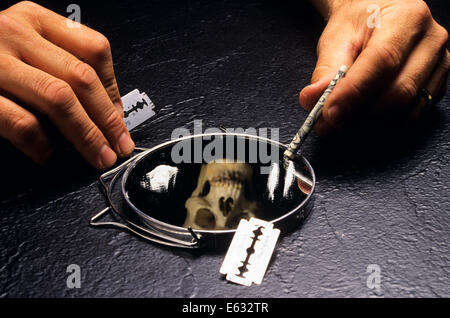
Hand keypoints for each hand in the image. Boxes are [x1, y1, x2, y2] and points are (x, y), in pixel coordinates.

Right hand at [0, 1, 133, 168]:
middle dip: (107, 120)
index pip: (95, 49)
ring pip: (58, 99)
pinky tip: (47, 154)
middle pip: (82, 77)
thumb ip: (58, 64)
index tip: (118, 118)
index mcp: (34, 19)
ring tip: (97, 156)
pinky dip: (40, 143)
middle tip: (118, 146)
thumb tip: (105, 109)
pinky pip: (20, 121)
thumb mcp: (23, 45)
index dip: (113, 90)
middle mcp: (14, 32)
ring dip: (86, 135)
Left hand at [301, 0, 448, 133]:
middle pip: (398, 90)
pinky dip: (384, 122)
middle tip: (327, 123)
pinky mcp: (437, 83)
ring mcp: (440, 63)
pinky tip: (364, 116)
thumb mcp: (337, 37)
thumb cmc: (359, 23)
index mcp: (406, 18)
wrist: (378, 15)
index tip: (330, 112)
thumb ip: (325, 70)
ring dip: (369, 121)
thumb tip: (313, 100)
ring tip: (342, 119)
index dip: (354, 92)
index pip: (382, 61)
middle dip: (358, 114)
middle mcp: (430, 41)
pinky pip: (413, 114)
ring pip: (407, 108)